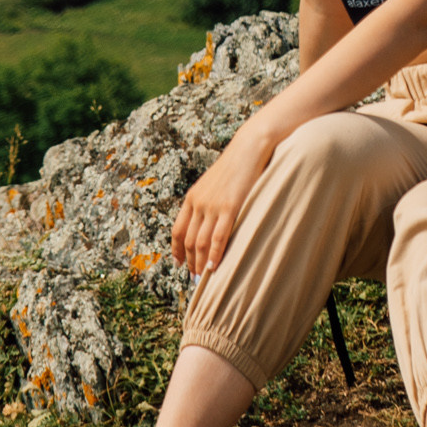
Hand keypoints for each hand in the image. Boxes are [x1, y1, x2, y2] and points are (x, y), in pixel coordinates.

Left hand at [171, 127, 270, 280]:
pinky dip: (215, 255)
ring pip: (201, 243)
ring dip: (200, 263)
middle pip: (188, 241)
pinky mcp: (230, 207)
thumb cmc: (236, 166)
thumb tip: (207, 220)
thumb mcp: (214, 183)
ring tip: (203, 278)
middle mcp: (198, 203)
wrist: (249, 148)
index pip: (178, 230)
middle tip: (194, 278)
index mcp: (192, 197)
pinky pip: (219, 237)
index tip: (179, 263)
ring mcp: (213, 206)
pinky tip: (215, 267)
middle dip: (190, 262)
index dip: (177, 250)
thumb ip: (207, 201)